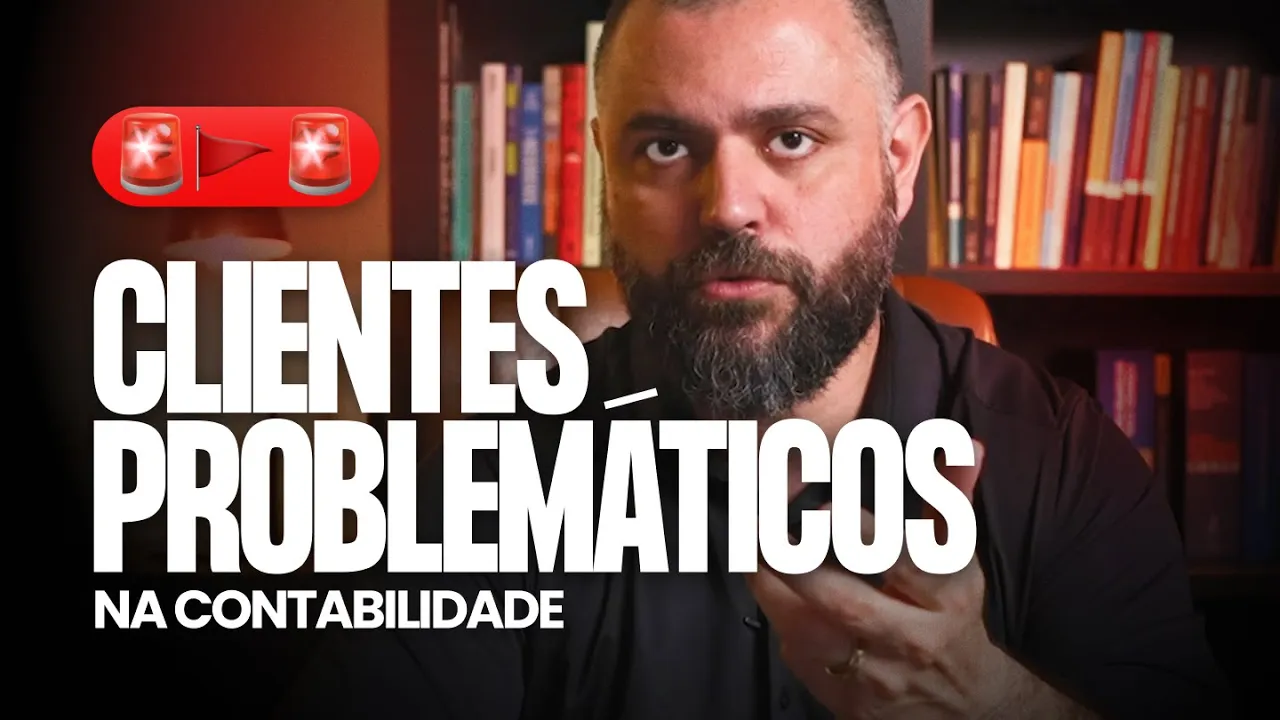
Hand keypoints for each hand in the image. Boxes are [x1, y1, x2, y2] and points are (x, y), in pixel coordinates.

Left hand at [747, 439, 1017, 718]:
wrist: (966, 705)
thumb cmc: (951, 614)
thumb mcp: (957, 558)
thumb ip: (951, 497)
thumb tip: (967, 443)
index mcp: (943, 594)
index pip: (903, 560)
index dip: (860, 533)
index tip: (821, 510)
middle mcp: (912, 639)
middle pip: (848, 604)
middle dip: (800, 566)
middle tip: (763, 530)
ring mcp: (877, 676)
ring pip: (812, 635)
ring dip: (776, 592)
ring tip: (753, 551)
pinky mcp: (849, 703)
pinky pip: (801, 659)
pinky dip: (781, 621)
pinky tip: (770, 589)